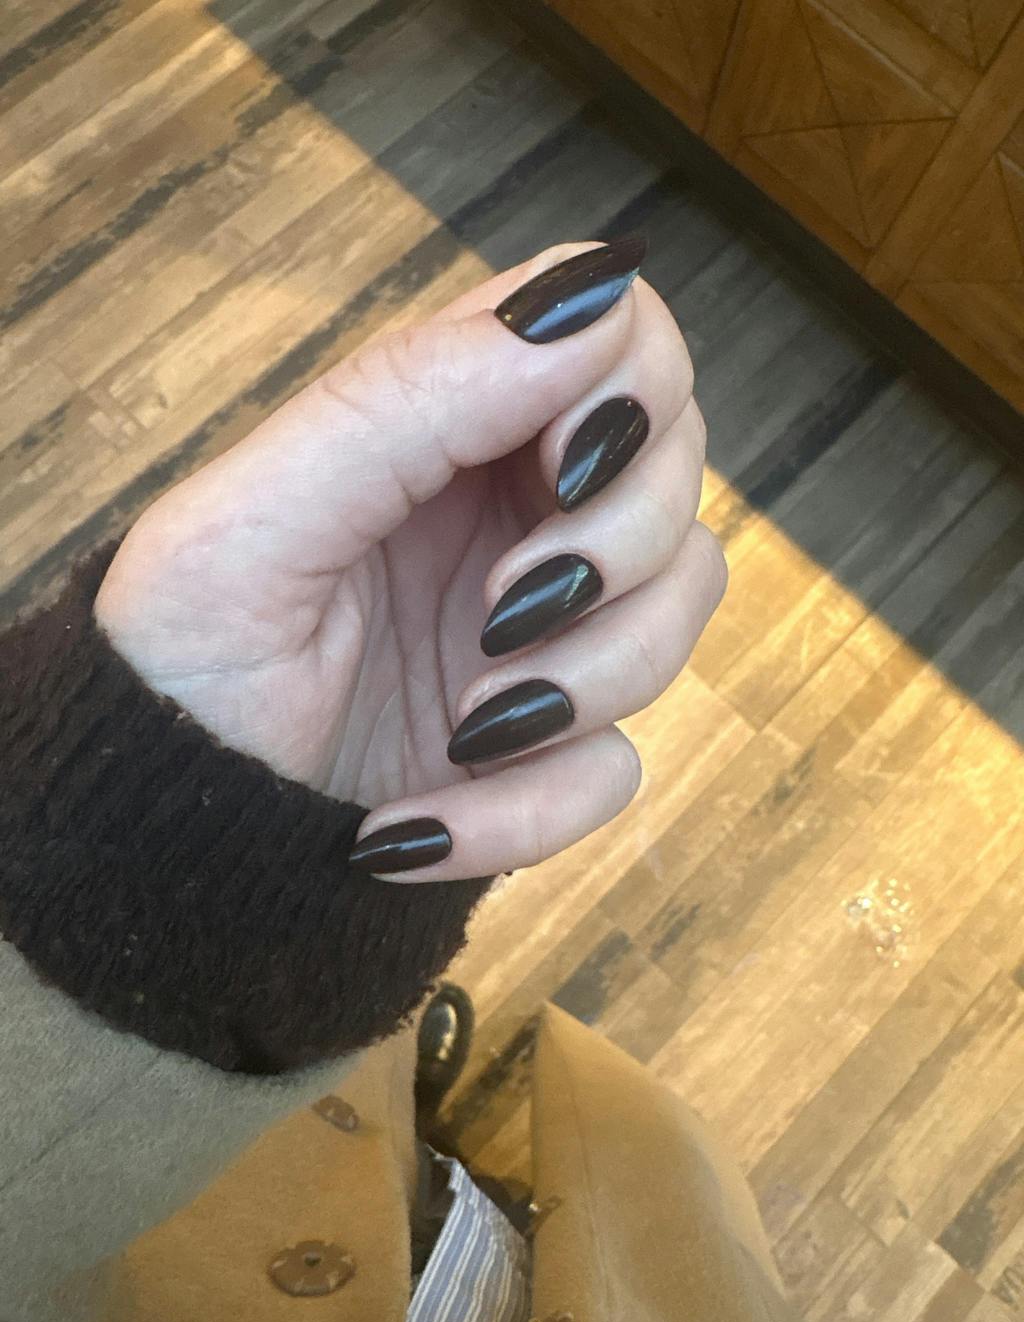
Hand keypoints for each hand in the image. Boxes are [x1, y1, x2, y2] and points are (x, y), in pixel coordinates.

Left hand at [95, 241, 724, 880]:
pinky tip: (413, 826)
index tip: (560, 462)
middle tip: (503, 606)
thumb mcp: (260, 516)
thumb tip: (593, 293)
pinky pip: (614, 769)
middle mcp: (513, 513)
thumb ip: (411, 395)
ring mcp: (541, 631)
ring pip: (677, 612)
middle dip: (617, 543)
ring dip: (587, 679)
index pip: (621, 341)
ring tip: (463, 724)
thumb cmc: (180, 656)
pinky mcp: (543, 747)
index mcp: (449, 426)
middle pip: (677, 470)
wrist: (163, 833)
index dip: (629, 386)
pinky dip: (524, 811)